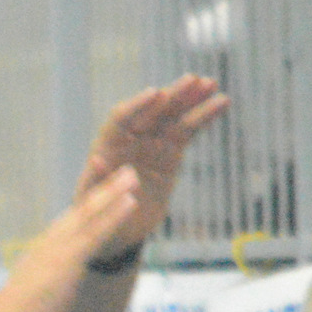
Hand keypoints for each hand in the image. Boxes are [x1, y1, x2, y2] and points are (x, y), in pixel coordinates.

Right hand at [0, 164, 140, 311]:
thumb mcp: (17, 306)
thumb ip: (22, 299)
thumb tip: (15, 305)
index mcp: (38, 258)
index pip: (66, 227)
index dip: (83, 208)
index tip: (96, 192)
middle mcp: (47, 246)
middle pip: (78, 212)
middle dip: (100, 190)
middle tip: (121, 170)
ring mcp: (58, 250)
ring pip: (90, 215)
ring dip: (112, 192)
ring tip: (132, 174)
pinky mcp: (69, 259)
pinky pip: (97, 232)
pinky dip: (115, 214)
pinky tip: (131, 200)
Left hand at [78, 75, 229, 248]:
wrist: (115, 231)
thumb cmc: (94, 217)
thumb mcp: (91, 203)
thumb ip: (96, 180)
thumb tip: (96, 159)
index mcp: (107, 146)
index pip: (121, 119)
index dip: (138, 106)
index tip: (156, 93)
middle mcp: (130, 140)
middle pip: (151, 112)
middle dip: (171, 96)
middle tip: (193, 80)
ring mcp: (152, 145)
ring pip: (173, 118)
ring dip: (192, 101)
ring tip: (212, 85)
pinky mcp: (170, 154)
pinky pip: (188, 131)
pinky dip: (203, 117)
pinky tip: (221, 103)